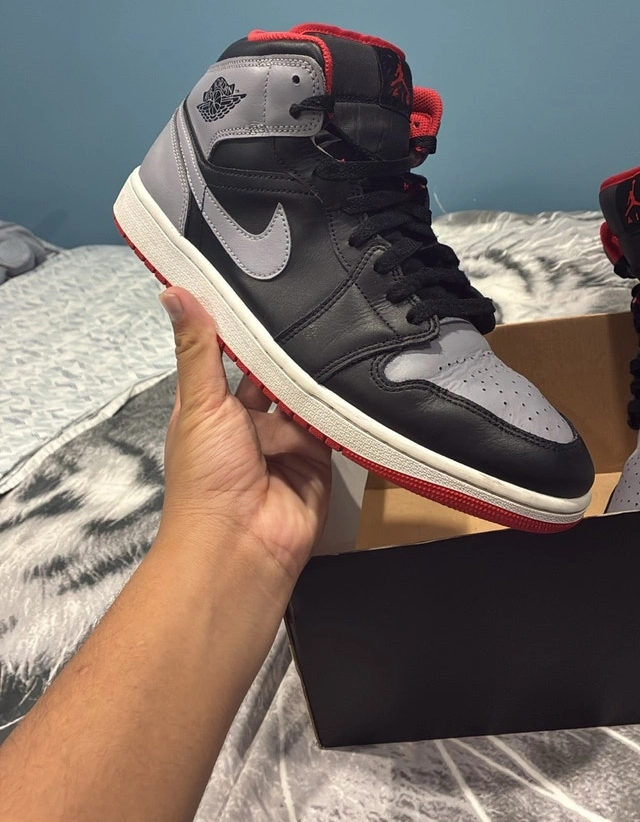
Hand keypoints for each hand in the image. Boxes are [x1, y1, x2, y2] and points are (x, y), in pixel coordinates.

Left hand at [157, 287, 331, 584]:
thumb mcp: (198, 402)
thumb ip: (197, 347)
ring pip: (305, 395)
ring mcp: (286, 440)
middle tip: (321, 298)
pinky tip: (359, 368)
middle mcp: (249, 422)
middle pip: (274, 375)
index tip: (270, 277)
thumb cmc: (207, 473)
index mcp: (213, 407)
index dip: (247, 325)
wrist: (242, 544)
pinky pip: (333, 423)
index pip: (232, 355)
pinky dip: (341, 406)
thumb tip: (172, 288)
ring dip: (317, 375)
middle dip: (291, 350)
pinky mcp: (320, 458)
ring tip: (345, 325)